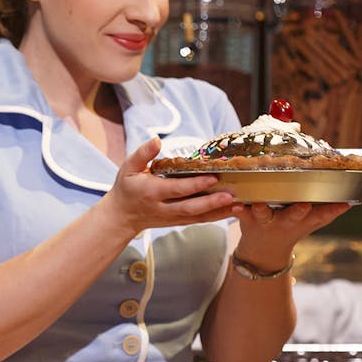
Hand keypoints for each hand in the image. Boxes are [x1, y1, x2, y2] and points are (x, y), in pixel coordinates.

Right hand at [101, 137, 237, 237]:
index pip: (176, 189)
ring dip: (220, 212)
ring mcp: (172, 218)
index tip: (212, 177)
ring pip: (198, 217)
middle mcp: (163, 208)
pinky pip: (199, 221)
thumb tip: (157, 140)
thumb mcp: (129, 167)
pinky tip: (232, 211)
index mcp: (151, 192)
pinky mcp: (178, 222)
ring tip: (240, 205)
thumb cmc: (127, 187)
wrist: (122, 216)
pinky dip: (216, 217)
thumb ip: (143, 154)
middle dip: (211, 203)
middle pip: (190, 207)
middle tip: (231, 195)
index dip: (195, 185)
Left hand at [230, 200, 351, 268]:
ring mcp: (266, 221)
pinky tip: (234, 205)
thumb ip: (330, 212)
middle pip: (294, 217)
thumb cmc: (291, 228)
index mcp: (303, 220)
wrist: (263, 252)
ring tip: (259, 205)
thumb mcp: (311, 223)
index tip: (343, 203)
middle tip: (304, 206)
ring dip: (262, 210)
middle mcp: (286, 221)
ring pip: (265, 215)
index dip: (332, 210)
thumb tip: (352, 199)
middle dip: (299, 212)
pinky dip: (237, 210)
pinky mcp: (247, 219)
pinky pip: (241, 214)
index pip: (321, 215)